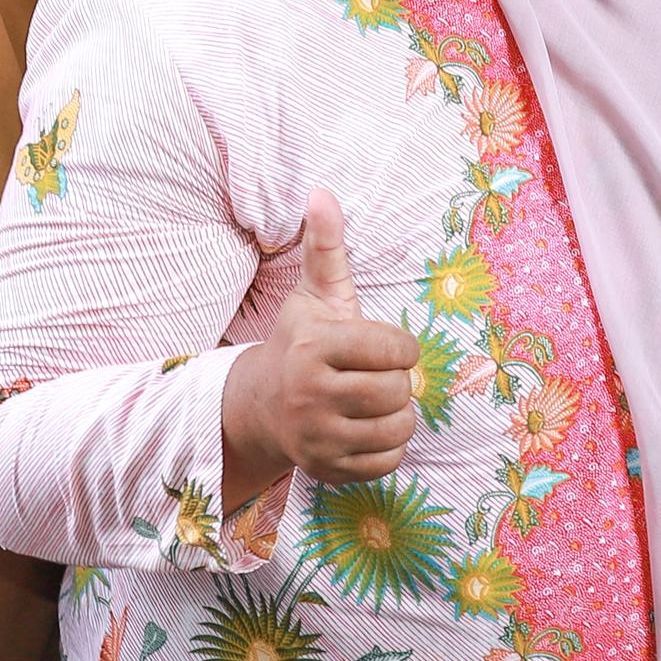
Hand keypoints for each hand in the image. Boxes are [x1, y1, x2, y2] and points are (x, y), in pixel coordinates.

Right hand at [218, 193, 420, 510]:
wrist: (261, 407)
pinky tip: (366, 429)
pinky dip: (387, 448)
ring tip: (373, 402)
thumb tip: (321, 192)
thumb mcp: (314, 295)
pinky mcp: (325, 469)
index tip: (382, 346)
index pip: (395, 349)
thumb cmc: (301, 343)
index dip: (400, 346)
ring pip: (397, 429)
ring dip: (396, 415)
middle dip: (397, 381)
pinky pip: (388, 463)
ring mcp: (316, 437)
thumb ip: (325, 247)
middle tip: (375, 376)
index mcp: (314, 348)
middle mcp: (310, 395)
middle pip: (397, 391)